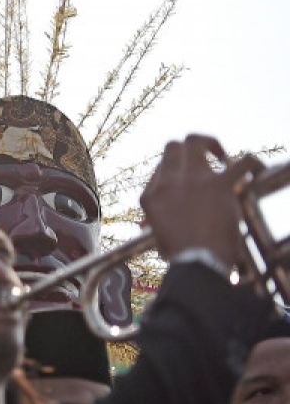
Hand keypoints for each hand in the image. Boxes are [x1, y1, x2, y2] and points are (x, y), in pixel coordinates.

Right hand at [139, 135, 262, 269]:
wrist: (197, 261)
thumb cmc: (179, 255)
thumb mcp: (158, 236)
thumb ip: (154, 223)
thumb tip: (146, 224)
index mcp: (151, 195)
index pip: (161, 168)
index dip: (176, 170)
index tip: (187, 179)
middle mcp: (169, 181)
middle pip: (174, 146)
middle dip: (189, 147)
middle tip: (203, 158)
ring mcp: (193, 179)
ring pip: (197, 142)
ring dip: (212, 145)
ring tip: (223, 157)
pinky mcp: (220, 184)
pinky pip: (243, 162)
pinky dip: (252, 163)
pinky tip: (256, 168)